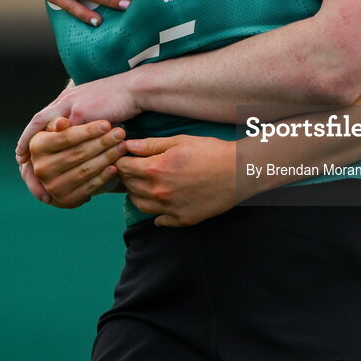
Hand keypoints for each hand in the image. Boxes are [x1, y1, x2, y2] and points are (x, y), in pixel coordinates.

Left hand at [15, 72, 143, 162]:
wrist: (137, 88)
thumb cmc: (121, 98)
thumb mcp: (96, 104)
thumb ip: (83, 116)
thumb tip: (77, 133)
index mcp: (67, 97)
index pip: (40, 119)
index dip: (29, 137)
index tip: (21, 155)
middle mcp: (65, 100)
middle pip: (37, 125)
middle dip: (28, 147)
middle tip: (22, 166)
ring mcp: (71, 106)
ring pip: (48, 134)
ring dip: (41, 156)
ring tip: (38, 174)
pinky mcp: (82, 114)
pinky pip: (66, 139)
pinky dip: (60, 156)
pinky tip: (59, 169)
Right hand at [23, 117, 127, 207]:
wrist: (62, 168)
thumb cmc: (63, 139)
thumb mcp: (57, 128)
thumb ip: (57, 121)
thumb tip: (62, 123)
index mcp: (37, 146)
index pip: (66, 137)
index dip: (88, 130)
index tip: (107, 124)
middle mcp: (41, 168)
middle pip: (78, 153)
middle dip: (102, 142)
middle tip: (121, 133)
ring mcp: (52, 186)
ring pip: (85, 169)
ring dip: (107, 157)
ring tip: (122, 146)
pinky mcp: (66, 200)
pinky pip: (89, 187)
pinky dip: (104, 176)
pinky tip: (116, 166)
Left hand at [118, 135, 237, 227]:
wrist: (238, 172)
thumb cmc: (210, 151)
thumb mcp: (179, 141)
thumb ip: (151, 145)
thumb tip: (128, 145)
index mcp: (155, 169)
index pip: (124, 167)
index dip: (122, 160)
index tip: (125, 156)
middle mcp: (158, 192)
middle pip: (129, 186)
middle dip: (127, 176)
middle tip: (134, 168)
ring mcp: (169, 209)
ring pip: (139, 205)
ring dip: (137, 193)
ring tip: (145, 183)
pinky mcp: (181, 219)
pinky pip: (158, 220)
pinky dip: (155, 212)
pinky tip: (161, 201)